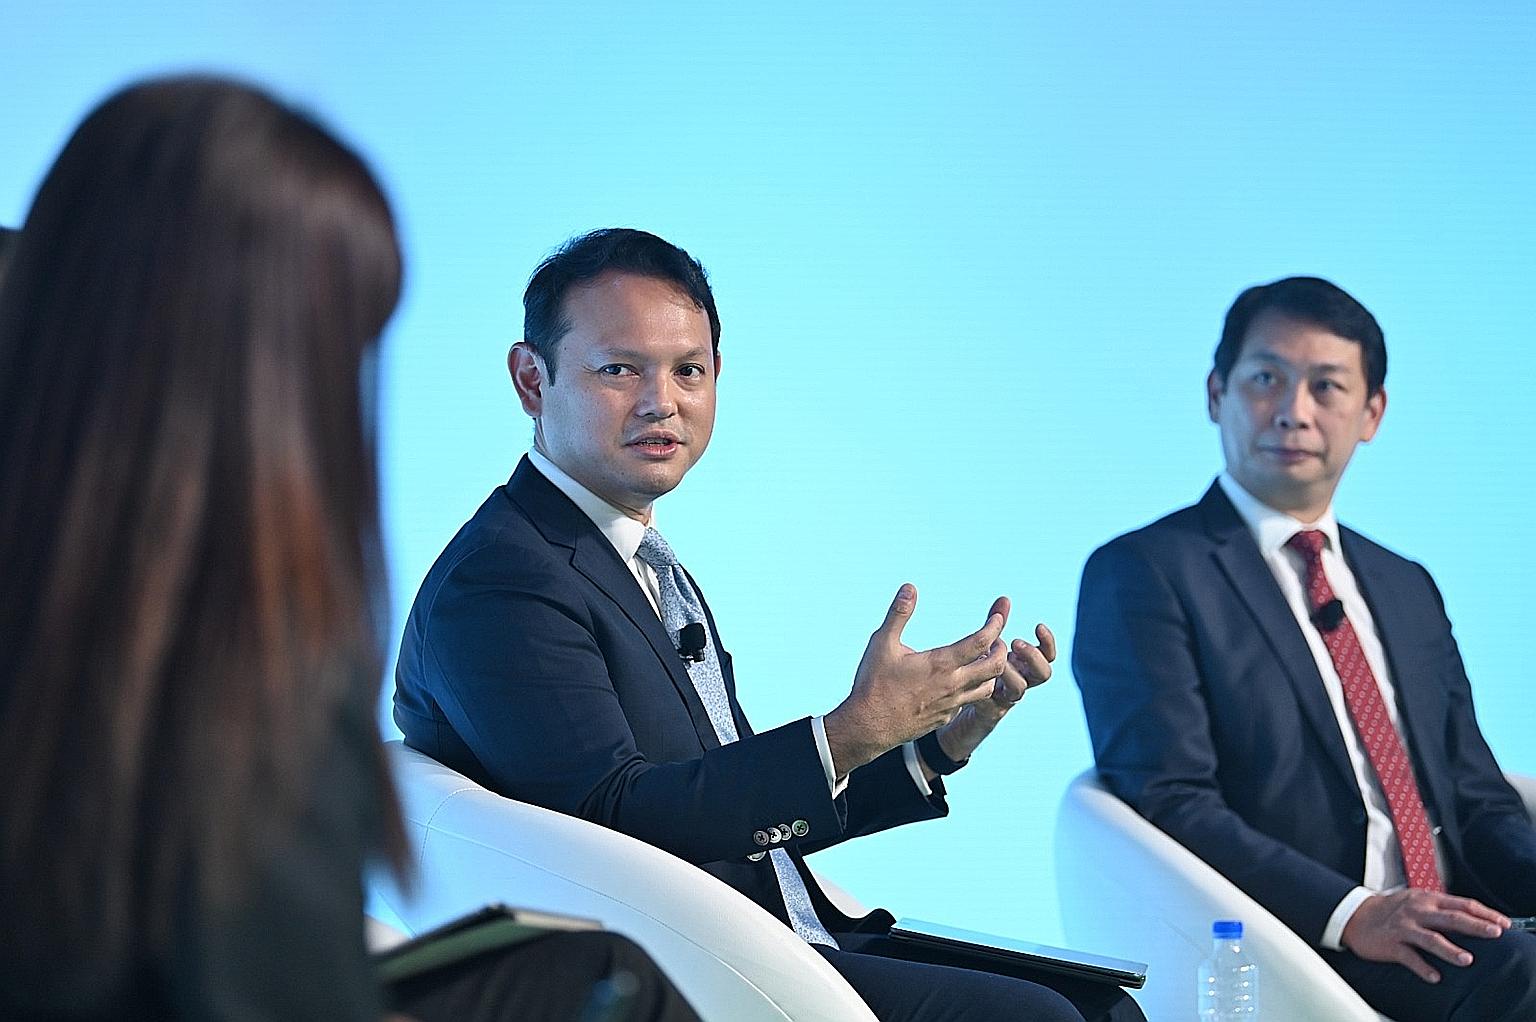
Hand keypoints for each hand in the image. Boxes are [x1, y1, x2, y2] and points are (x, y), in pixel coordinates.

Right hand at [823, 585, 1007, 775]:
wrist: (869, 727)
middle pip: (995, 666)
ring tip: (981, 658)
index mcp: (941, 663)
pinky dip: (974, 688)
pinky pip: (969, 701)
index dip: (995, 625)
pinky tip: (960, 681)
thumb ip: (899, 614)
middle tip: (994, 639)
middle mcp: (952, 685)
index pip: (981, 641)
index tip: (998, 615)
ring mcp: (951, 704)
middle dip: (1000, 649)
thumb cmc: (874, 684)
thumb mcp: (882, 643)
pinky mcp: (946, 717)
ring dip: (991, 671)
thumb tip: (910, 587)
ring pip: (988, 687)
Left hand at [935, 621, 1054, 762]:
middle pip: (1043, 674)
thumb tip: (1005, 598)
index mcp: (1024, 665)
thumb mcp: (987, 645)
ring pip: (1019, 688)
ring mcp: (1006, 697)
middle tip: (1015, 643)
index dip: (1048, 643)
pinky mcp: (989, 710)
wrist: (959, 706)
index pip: (1048, 655)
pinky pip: (994, 702)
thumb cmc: (977, 669)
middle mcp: (1021, 681)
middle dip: (1032, 656)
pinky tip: (972, 675)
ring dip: (1009, 670)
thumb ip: (996, 622)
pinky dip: (985, 686)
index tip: (1038, 626)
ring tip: (991, 658)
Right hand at [1341, 889, 1509, 982]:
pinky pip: (1409, 957)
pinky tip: (1434, 976)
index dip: (1484, 913)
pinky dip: (1422, 967)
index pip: (1461, 904)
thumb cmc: (1391, 910)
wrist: (1355, 915)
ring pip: (1430, 938)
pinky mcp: (1391, 944)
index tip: (1503, 923)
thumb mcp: (1417, 901)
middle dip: (1475, 926)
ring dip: (1450, 950)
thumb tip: (1473, 917)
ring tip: (1466, 960)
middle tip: (1495, 933)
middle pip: (1450, 918)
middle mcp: (1417, 911)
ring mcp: (1404, 927)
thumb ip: (1442, 908)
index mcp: (1426, 899)